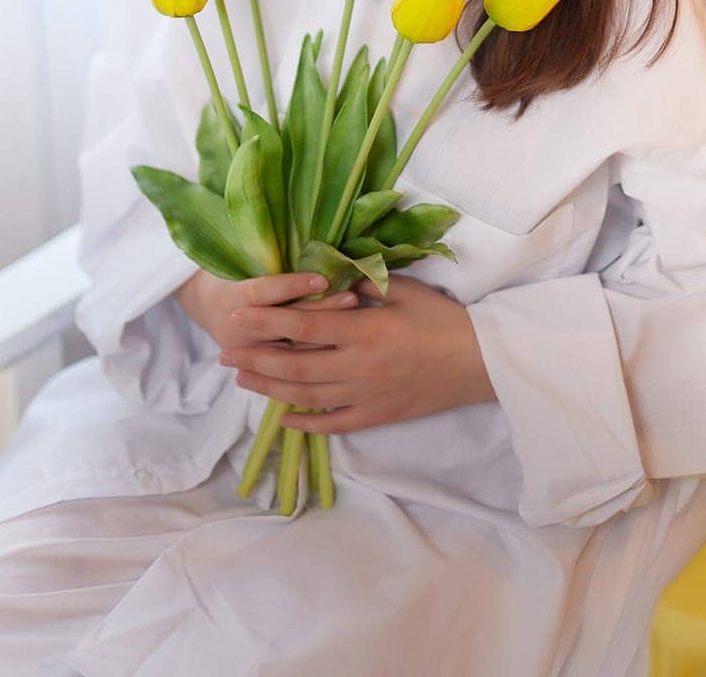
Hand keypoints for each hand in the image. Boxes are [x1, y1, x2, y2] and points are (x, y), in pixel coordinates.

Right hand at [174, 268, 358, 353]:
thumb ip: (265, 255)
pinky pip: (294, 366)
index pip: (264, 292)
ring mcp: (248, 354)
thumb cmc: (226, 271)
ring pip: (293, 349)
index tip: (323, 279)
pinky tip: (343, 342)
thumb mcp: (237, 258)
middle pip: (284, 323)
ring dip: (327, 335)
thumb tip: (306, 234)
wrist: (201, 305)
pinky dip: (319, 355)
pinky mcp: (259, 370)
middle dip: (320, 311)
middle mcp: (238, 329)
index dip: (293, 286)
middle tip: (352, 297)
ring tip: (356, 319)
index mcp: (229, 297)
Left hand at [219, 273, 497, 433]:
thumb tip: (332, 280)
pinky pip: (333, 424)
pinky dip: (306, 423)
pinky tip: (284, 418)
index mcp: (362, 330)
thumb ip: (363, 285)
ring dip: (270, 388)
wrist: (480, 363)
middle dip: (255, 359)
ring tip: (243, 380)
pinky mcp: (376, 416)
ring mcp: (364, 396)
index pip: (303, 325)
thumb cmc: (443, 320)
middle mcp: (356, 366)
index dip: (266, 320)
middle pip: (294, 364)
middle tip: (224, 353)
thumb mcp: (403, 291)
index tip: (238, 314)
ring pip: (306, 395)